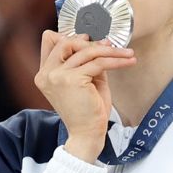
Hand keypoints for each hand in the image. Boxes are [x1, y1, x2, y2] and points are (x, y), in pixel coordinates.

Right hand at [33, 28, 133, 159]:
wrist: (87, 134)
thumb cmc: (87, 111)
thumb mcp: (84, 80)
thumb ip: (85, 61)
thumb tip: (97, 41)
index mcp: (44, 74)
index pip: (50, 42)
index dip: (70, 37)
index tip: (90, 39)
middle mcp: (46, 74)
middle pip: (66, 41)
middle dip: (90, 42)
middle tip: (110, 46)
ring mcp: (57, 76)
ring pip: (87, 51)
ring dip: (111, 50)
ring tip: (127, 54)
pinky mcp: (72, 79)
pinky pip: (98, 62)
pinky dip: (117, 60)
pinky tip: (129, 61)